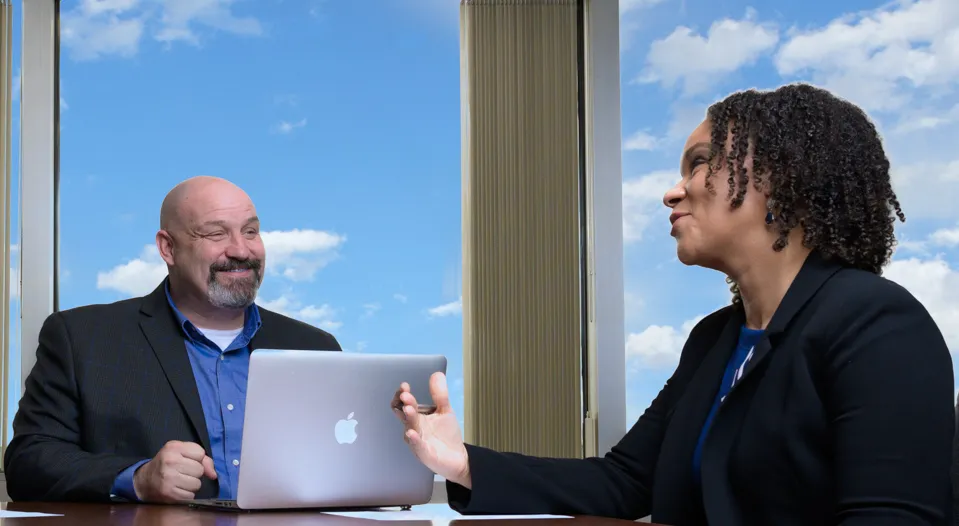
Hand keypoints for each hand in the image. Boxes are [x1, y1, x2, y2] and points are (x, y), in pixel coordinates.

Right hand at [133, 440, 216, 502]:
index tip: (187, 460)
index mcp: (173, 447)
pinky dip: (186, 494)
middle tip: (183, 472)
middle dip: (195, 472)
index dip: (197, 459)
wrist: (145, 480)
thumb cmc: (167, 464)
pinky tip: (177, 489)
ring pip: (197, 484)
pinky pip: (190, 495)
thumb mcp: (181, 453)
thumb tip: (213, 475)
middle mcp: (170, 461)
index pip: (200, 453)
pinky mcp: (168, 493)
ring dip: (191, 485)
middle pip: (200, 469)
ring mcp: (168, 477)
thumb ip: (203, 459)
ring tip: (180, 481)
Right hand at [392, 372, 471, 488]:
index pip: (403, 404)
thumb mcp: (444, 410)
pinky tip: (412, 432)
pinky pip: (416, 445)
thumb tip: (437, 374)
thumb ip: (440, 395)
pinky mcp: (423, 453)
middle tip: (405, 395)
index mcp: (417, 417)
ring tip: (409, 408)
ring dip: (409, 417)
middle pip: (404, 414)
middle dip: (404, 404)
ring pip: (409, 427)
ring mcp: (417, 441)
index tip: (405, 386)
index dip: (402, 395)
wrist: (457, 457)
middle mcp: (413, 428)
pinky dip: (413, 439)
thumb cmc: (446, 434)